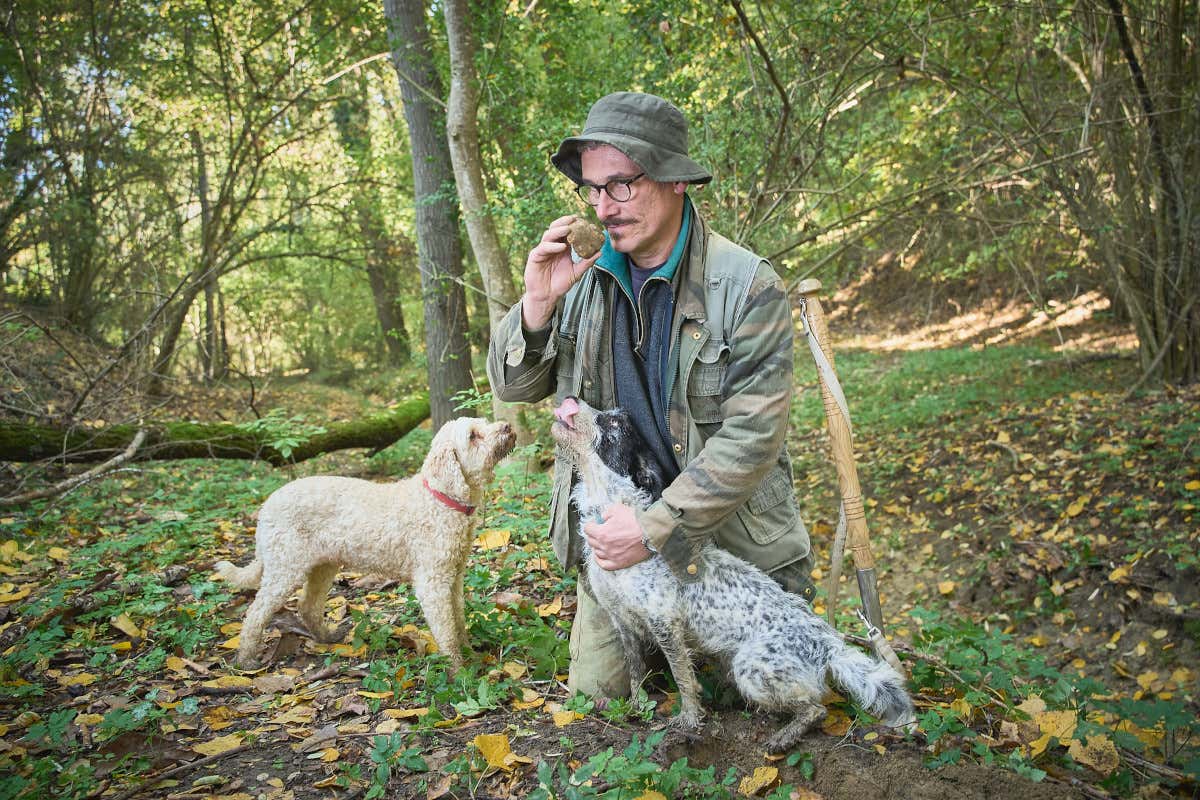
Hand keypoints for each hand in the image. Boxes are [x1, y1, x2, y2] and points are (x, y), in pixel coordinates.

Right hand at [521, 215, 600, 329]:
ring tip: (568, 229)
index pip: (566, 232)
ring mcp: (543, 250)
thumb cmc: (560, 284)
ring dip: (558, 231)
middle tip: (574, 219)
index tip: (583, 220)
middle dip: (564, 222)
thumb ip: (586, 262)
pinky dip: (553, 246)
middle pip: (556, 228)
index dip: (573, 224)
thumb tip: (600, 252)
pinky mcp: (535, 256)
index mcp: (562, 247)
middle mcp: (552, 246)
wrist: (547, 296)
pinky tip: (562, 247)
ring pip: (548, 235)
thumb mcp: (576, 273)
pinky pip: (543, 248)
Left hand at [583, 503, 652, 570]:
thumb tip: (601, 519)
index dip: (592, 524)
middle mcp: (604, 546)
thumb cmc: (635, 519)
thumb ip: (605, 513)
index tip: (596, 523)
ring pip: (596, 552)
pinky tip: (600, 556)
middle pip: (591, 540)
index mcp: (601, 533)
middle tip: (600, 530)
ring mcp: (611, 556)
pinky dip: (599, 560)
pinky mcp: (619, 563)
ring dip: (597, 546)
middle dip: (594, 534)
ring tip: (603, 541)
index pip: (587, 529)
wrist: (650, 532)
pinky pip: (604, 565)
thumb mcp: (617, 509)